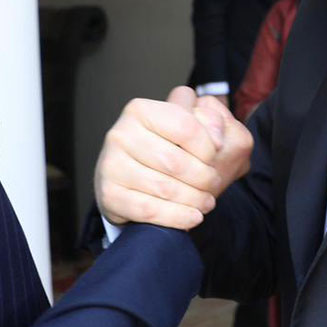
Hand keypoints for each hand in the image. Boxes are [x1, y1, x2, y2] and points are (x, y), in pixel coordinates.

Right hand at [94, 87, 247, 229]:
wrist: (131, 177)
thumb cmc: (166, 147)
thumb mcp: (191, 124)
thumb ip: (211, 120)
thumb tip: (217, 137)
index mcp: (140, 110)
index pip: (186, 127)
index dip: (209, 147)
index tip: (216, 156)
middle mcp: (120, 134)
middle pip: (175, 162)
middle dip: (204, 178)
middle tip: (214, 183)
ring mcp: (111, 165)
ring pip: (165, 189)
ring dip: (194, 199)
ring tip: (206, 201)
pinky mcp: (109, 195)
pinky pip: (149, 210)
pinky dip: (177, 217)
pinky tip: (193, 216)